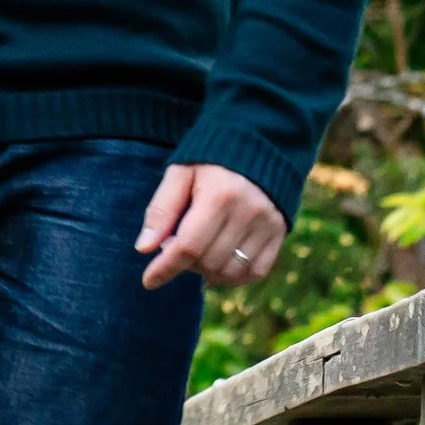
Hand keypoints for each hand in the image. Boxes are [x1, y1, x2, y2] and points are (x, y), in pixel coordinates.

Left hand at [137, 164, 285, 289]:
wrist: (259, 144)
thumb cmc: (209, 161)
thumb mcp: (179, 174)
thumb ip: (161, 210)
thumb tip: (144, 248)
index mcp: (220, 195)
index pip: (188, 246)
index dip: (165, 268)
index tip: (149, 280)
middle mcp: (248, 211)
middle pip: (208, 261)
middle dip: (184, 263)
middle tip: (177, 244)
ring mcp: (268, 223)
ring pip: (231, 271)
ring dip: (207, 271)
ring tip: (198, 250)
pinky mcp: (280, 231)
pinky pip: (256, 271)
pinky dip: (233, 275)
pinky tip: (218, 261)